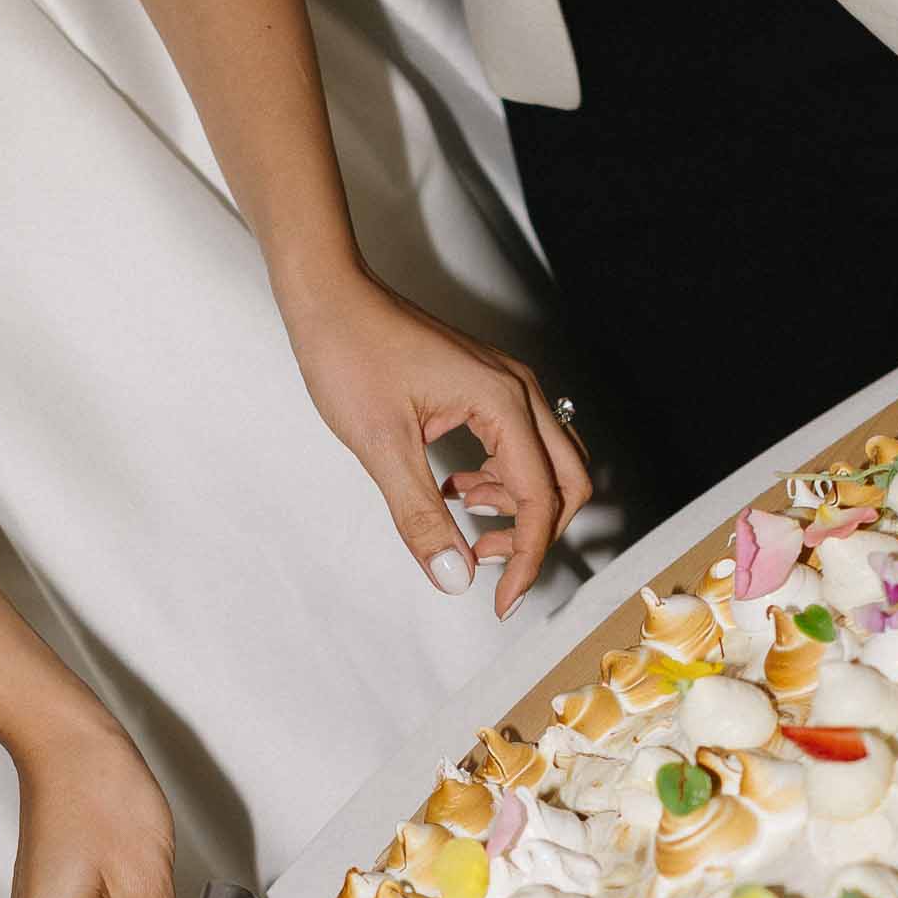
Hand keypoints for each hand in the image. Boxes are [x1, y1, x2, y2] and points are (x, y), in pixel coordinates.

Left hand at [290, 273, 591, 618]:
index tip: (502, 602)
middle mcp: (519, 390)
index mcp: (503, 404)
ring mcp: (507, 384)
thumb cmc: (350, 353)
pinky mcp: (489, 385)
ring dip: (521, 506)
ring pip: (550, 463)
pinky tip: (455, 489)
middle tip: (488, 564)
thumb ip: (421, 516)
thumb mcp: (381, 447)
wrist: (329, 295)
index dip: (526, 559)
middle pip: (567, 481)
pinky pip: (522, 444)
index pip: (540, 499)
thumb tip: (454, 577)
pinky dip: (501, 479)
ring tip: (467, 523)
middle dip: (536, 534)